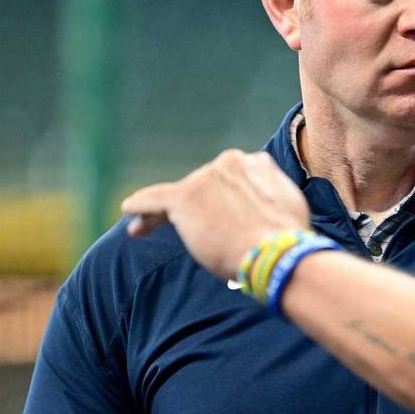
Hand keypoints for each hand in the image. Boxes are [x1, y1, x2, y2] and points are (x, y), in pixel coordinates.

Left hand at [121, 150, 309, 278]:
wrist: (276, 251)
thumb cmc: (287, 239)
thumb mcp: (286, 207)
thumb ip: (266, 198)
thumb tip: (261, 209)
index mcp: (256, 162)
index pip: (230, 179)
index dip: (219, 196)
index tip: (215, 213)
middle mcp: (230, 162)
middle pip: (203, 185)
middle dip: (194, 206)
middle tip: (186, 230)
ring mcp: (206, 177)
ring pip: (180, 196)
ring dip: (165, 214)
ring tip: (143, 230)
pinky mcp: (185, 197)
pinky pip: (155, 199)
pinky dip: (140, 205)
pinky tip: (127, 209)